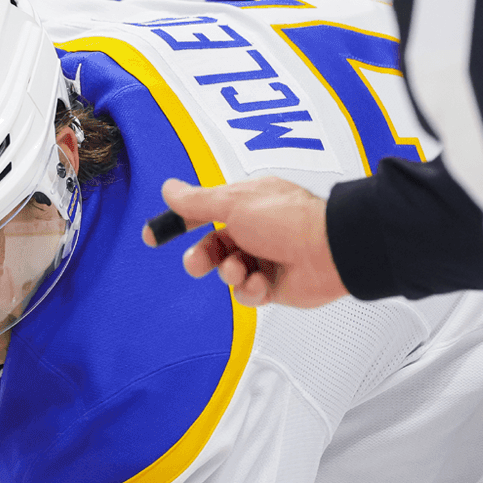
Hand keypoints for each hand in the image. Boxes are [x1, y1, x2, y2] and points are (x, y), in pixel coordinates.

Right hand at [143, 177, 348, 308]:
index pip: (202, 210)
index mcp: (245, 203)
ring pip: (227, 273)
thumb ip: (197, 201)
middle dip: (202, 257)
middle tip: (199, 263)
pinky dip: (251, 290)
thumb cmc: (288, 219)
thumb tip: (169, 189)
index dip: (177, 223)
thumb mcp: (233, 203)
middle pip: (211, 247)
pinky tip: (264, 283)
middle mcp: (254, 229)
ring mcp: (264, 257)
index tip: (153, 237)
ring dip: (230, 273)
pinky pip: (248, 293)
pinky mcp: (274, 286)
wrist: (329, 251)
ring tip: (242, 269)